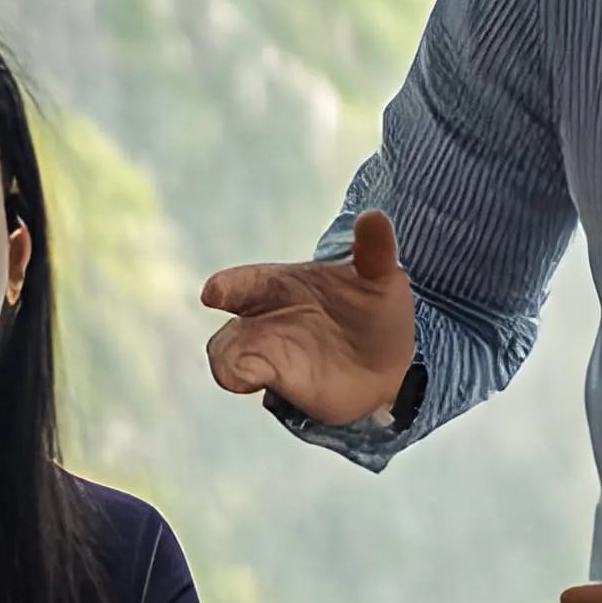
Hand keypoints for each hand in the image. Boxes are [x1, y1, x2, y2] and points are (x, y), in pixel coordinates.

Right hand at [198, 209, 416, 424]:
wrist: (387, 361)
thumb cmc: (373, 309)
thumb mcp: (380, 278)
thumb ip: (373, 251)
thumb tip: (375, 217)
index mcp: (280, 284)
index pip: (246, 282)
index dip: (228, 286)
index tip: (214, 293)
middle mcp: (264, 317)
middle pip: (229, 328)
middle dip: (227, 340)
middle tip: (229, 345)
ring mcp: (265, 350)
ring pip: (229, 355)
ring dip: (231, 365)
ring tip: (245, 375)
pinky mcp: (274, 379)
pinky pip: (246, 378)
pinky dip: (245, 379)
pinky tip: (261, 385)